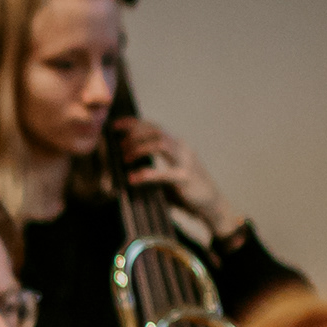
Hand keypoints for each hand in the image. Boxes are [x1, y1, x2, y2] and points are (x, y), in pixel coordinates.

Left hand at [116, 118, 242, 239]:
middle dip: (133, 134)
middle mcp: (181, 148)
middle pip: (155, 130)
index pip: (153, 126)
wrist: (212, 204)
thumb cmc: (187, 190)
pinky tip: (132, 179)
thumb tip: (125, 167)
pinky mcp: (185, 178)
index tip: (115, 125)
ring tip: (125, 159)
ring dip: (138, 148)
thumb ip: (154, 166)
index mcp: (177, 144)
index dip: (133, 123)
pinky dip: (145, 174)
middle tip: (119, 147)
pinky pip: (163, 172)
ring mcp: (185, 160)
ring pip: (159, 143)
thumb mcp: (169, 173)